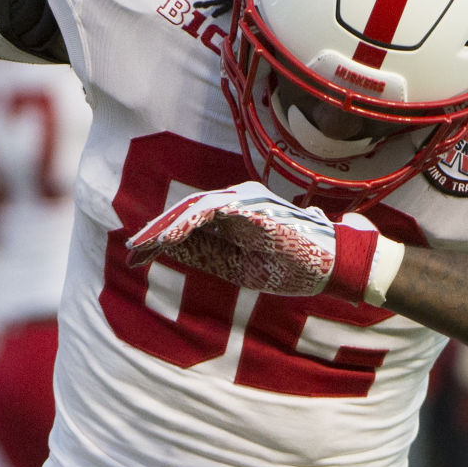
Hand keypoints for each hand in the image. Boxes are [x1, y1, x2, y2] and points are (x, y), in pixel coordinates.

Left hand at [125, 180, 404, 303]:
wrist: (335, 264)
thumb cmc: (294, 265)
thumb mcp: (239, 265)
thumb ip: (208, 253)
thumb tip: (170, 250)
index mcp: (235, 216)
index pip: (190, 222)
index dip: (161, 238)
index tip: (137, 258)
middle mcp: (237, 202)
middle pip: (186, 211)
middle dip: (155, 232)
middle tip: (132, 252)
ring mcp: (245, 201)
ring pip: (192, 209)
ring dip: (163, 229)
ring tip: (141, 248)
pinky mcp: (251, 206)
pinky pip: (209, 211)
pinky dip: (184, 226)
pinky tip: (164, 241)